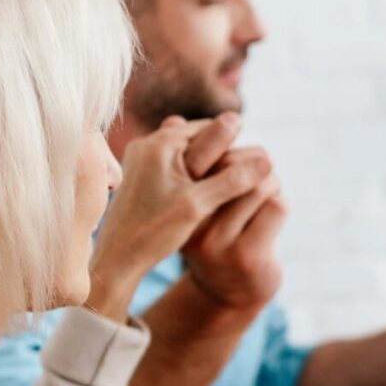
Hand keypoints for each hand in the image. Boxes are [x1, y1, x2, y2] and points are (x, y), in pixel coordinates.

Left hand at [88, 114, 265, 312]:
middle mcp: (146, 144)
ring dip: (209, 164)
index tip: (257, 162)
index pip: (209, 127)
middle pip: (197, 137)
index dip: (235, 142)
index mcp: (160, 144)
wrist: (117, 259)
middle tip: (247, 173)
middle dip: (222, 153)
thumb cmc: (155, 232)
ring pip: (187, 153)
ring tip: (230, 184)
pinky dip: (193, 175)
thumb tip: (268, 160)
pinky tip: (205, 194)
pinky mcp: (139, 176)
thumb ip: (232, 180)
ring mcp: (141, 160)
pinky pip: (174, 165)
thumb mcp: (198, 205)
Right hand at [181, 145, 286, 311]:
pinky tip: (274, 208)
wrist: (230, 289)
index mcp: (172, 203)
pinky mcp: (247, 255)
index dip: (222, 140)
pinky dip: (280, 199)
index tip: (235, 144)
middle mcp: (190, 224)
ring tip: (269, 184)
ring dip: (271, 179)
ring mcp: (218, 242)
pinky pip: (275, 207)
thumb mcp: (191, 199)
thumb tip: (173, 118)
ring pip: (257, 184)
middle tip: (263, 164)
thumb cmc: (211, 232)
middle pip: (231, 165)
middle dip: (253, 158)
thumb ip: (186, 162)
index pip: (199, 154)